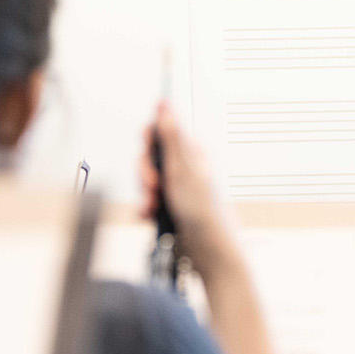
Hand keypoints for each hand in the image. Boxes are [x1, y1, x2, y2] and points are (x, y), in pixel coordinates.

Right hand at [140, 100, 238, 252]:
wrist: (209, 249)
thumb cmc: (203, 212)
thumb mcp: (182, 168)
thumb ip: (171, 135)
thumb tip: (164, 104)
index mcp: (192, 152)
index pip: (161, 132)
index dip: (149, 143)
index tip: (150, 158)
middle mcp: (185, 167)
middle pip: (150, 157)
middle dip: (145, 173)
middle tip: (154, 187)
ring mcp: (177, 187)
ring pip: (147, 180)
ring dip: (145, 194)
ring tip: (154, 206)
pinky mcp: (171, 205)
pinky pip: (149, 200)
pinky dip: (147, 208)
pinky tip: (151, 216)